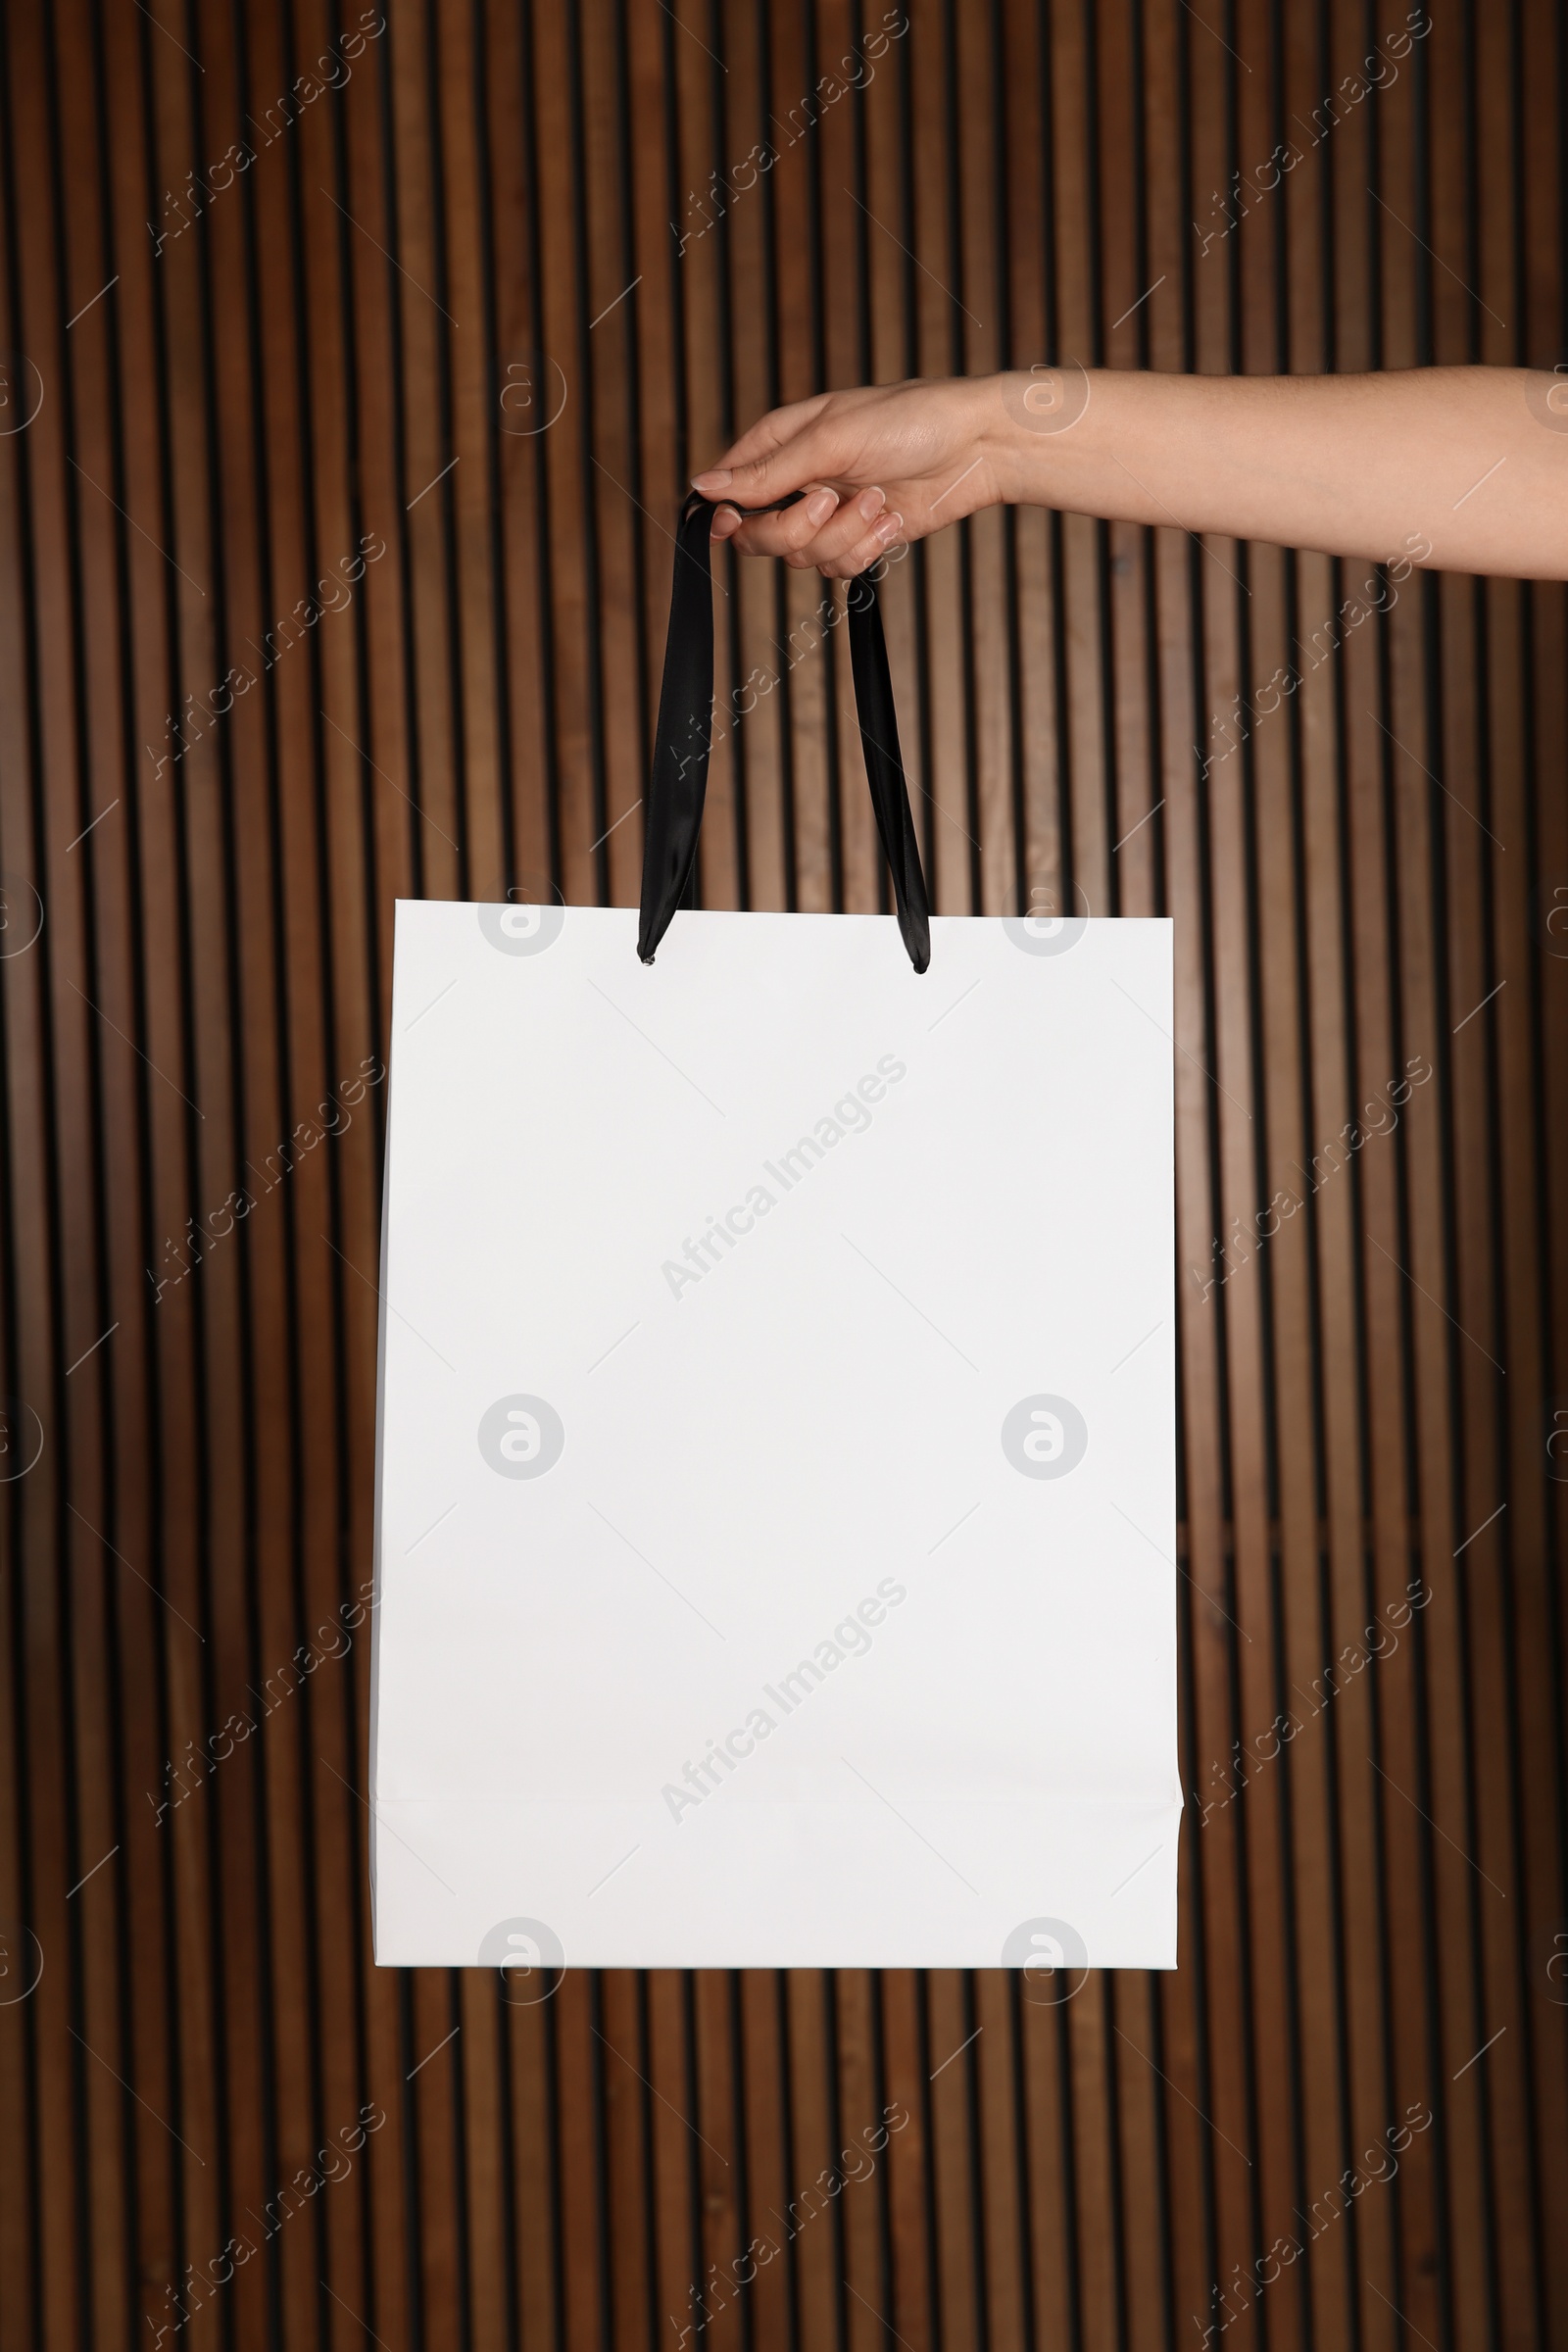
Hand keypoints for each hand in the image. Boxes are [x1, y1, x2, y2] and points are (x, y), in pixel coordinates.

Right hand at [691, 376, 1004, 574]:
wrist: (975, 449)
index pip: (729, 487)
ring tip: (878, 500)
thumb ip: (766, 472)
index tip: (736, 522)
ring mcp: (829, 514)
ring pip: (802, 557)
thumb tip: (703, 488)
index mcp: (781, 443)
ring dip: (844, 535)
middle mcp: (799, 481)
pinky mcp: (859, 539)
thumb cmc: (908, 421)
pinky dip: (867, 549)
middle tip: (829, 500)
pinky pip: (839, 568)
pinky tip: (891, 521)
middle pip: (758, 536)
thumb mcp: (830, 440)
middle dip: (796, 527)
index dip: (728, 512)